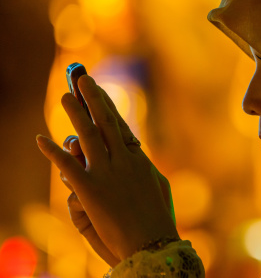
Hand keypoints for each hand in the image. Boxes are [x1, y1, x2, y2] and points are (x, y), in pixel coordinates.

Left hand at [37, 75, 178, 260]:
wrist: (152, 242)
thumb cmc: (158, 218)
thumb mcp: (158, 187)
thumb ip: (145, 168)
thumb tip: (135, 155)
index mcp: (139, 160)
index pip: (121, 127)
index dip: (108, 108)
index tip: (100, 92)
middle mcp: (123, 161)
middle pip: (105, 124)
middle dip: (93, 100)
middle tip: (82, 80)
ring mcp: (107, 174)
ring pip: (88, 136)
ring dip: (75, 114)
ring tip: (64, 97)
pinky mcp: (90, 190)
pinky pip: (68, 166)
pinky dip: (53, 152)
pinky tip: (40, 140)